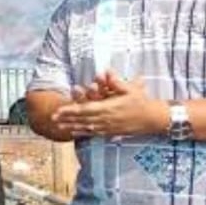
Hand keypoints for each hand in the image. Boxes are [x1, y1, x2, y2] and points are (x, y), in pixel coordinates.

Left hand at [54, 73, 168, 137]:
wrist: (152, 118)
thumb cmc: (140, 101)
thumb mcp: (130, 89)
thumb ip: (117, 81)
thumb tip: (106, 71)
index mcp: (108, 108)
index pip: (85, 110)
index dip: (71, 111)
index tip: (59, 111)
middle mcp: (106, 119)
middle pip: (82, 119)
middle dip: (67, 119)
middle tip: (53, 119)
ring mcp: (108, 127)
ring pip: (87, 128)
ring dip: (72, 127)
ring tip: (59, 127)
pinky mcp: (112, 132)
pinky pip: (94, 133)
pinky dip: (83, 133)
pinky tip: (75, 133)